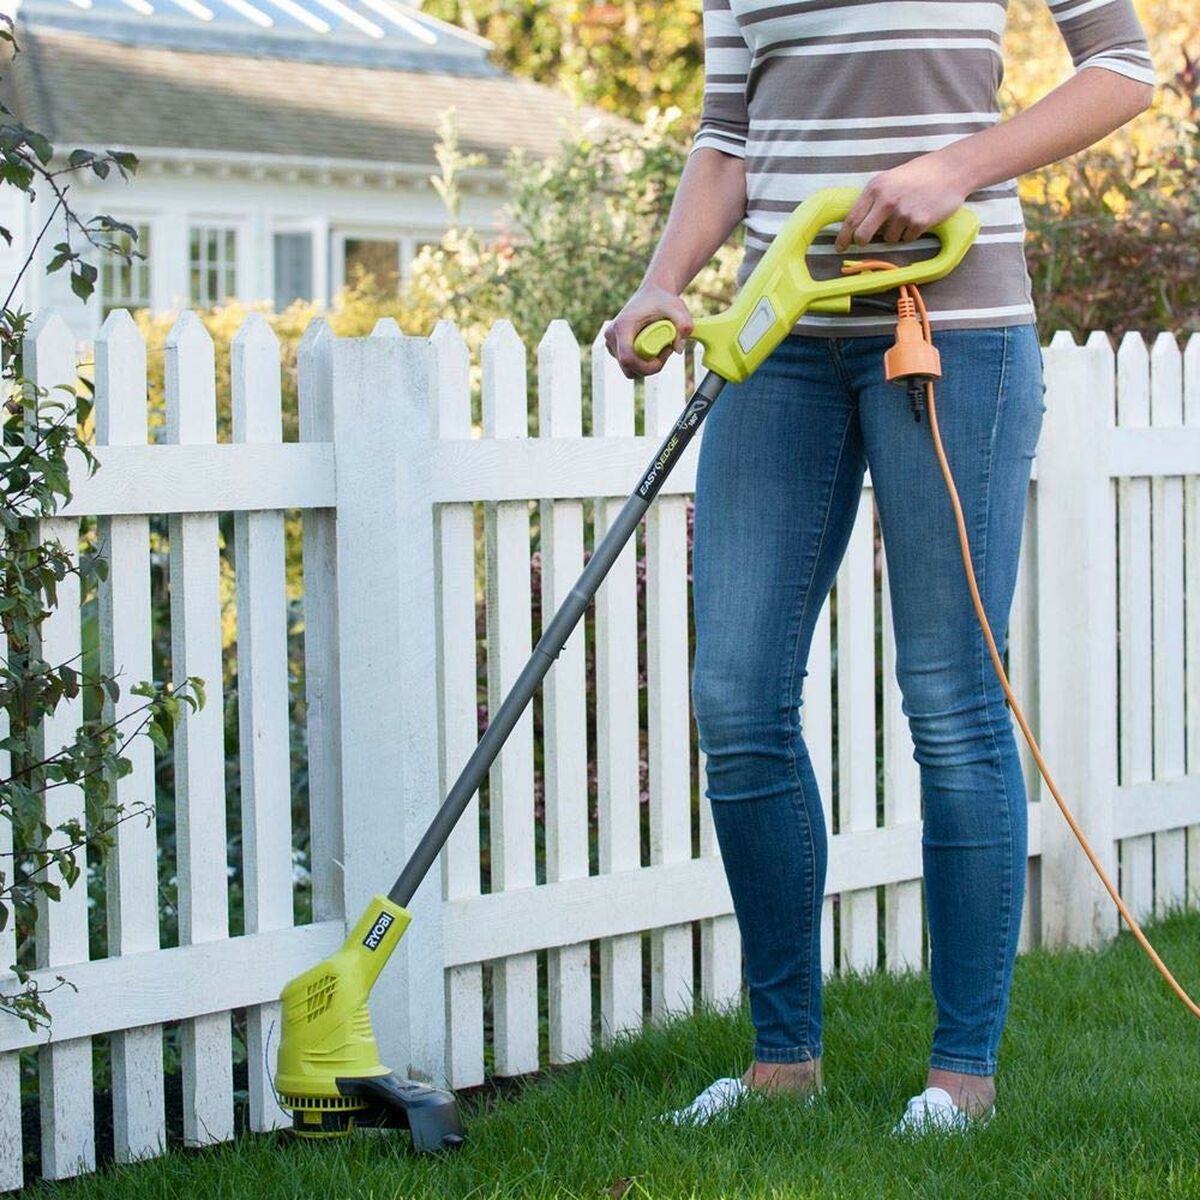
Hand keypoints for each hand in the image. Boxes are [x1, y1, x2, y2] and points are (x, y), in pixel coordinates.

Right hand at [604, 284, 694, 379]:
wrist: (651, 293)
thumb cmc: (663, 300)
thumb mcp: (678, 308)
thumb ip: (684, 325)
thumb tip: (678, 350)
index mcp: (622, 327)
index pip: (628, 359)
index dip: (647, 366)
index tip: (664, 357)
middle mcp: (612, 335)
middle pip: (628, 368)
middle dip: (649, 367)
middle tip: (666, 350)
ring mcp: (610, 342)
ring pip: (628, 369)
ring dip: (646, 365)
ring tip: (659, 347)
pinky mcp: (613, 346)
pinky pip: (627, 365)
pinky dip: (641, 362)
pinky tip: (651, 347)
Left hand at [833, 154, 970, 252]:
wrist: (950, 170)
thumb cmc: (918, 175)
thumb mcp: (890, 179)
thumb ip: (873, 198)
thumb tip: (857, 223)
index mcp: (875, 188)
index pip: (852, 219)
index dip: (843, 237)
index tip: (840, 247)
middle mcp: (886, 201)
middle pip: (863, 236)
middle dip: (863, 241)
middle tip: (865, 242)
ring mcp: (902, 213)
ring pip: (888, 239)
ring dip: (895, 232)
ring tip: (908, 214)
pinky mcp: (919, 222)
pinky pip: (907, 239)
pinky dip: (911, 232)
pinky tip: (920, 215)